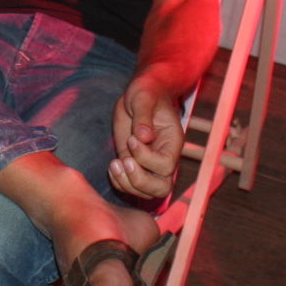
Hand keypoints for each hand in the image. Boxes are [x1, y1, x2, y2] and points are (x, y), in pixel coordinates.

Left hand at [109, 72, 183, 199]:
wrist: (140, 94)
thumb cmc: (146, 93)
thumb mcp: (143, 98)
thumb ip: (143, 116)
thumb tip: (144, 137)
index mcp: (172, 143)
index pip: (166, 166)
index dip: (146, 158)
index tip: (132, 139)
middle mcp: (164, 158)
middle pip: (161, 188)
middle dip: (139, 181)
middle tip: (124, 160)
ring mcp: (148, 165)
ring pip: (146, 193)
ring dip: (127, 183)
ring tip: (114, 163)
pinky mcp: (134, 164)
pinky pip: (130, 187)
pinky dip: (119, 182)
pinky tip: (112, 166)